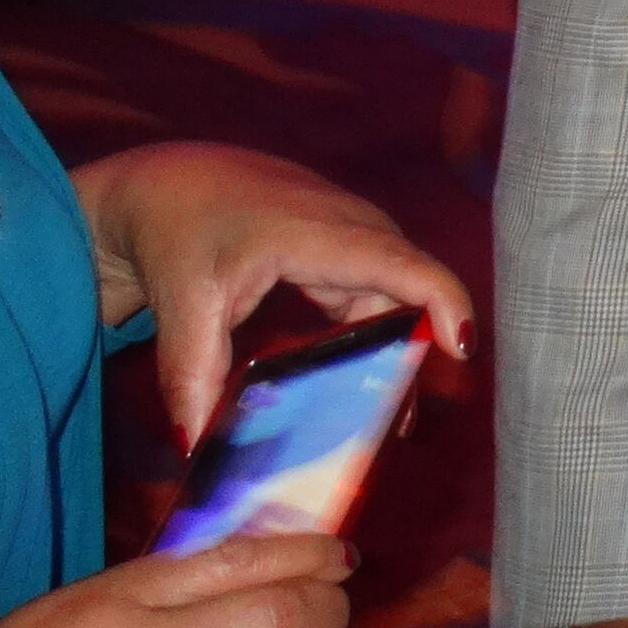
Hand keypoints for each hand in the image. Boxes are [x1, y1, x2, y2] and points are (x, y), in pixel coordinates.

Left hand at [72, 144, 475, 452]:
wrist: (167, 181)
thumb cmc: (179, 227)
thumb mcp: (184, 301)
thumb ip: (193, 376)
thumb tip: (196, 446)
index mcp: (318, 233)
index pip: (404, 267)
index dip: (443, 305)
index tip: (460, 352)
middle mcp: (352, 227)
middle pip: (410, 289)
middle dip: (419, 352)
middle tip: (404, 423)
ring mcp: (351, 233)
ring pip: (395, 294)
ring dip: (397, 347)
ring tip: (389, 415)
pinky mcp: (343, 247)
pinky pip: (377, 291)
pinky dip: (374, 334)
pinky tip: (362, 376)